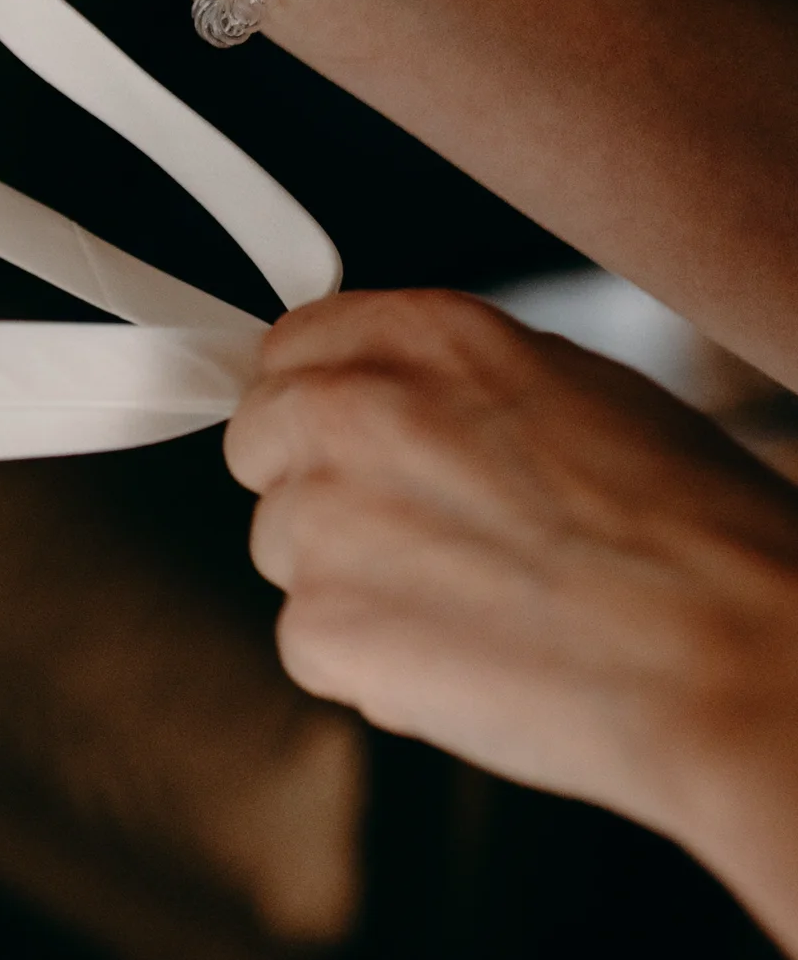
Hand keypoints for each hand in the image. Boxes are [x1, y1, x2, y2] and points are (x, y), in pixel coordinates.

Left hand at [229, 290, 797, 938]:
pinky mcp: (322, 626)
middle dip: (319, 489)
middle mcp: (349, 409)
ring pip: (285, 547)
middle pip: (262, 444)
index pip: (290, 348)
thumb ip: (454, 382)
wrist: (738, 659)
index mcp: (419, 336)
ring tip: (471, 607)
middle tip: (416, 538)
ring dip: (349, 581)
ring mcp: (323, 519)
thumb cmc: (695, 534)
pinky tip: (464, 663)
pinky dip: (369, 665)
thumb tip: (391, 392)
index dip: (320, 402)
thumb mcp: (580, 390)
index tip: (352, 443)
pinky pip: (310, 643)